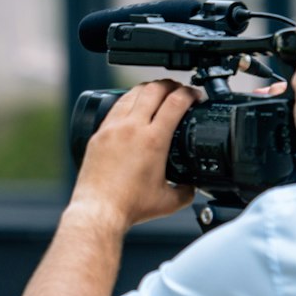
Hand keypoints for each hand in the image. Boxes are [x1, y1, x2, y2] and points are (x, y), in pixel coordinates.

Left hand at [71, 79, 198, 229]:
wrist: (99, 210)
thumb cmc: (129, 206)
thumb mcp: (169, 201)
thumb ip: (187, 191)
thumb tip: (193, 186)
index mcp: (154, 140)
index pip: (176, 102)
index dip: (190, 93)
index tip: (196, 96)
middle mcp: (132, 128)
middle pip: (154, 89)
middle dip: (171, 85)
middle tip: (179, 90)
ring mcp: (113, 128)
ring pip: (133, 93)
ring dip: (149, 89)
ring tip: (158, 93)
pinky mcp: (99, 134)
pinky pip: (116, 106)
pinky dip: (129, 100)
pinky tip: (133, 106)